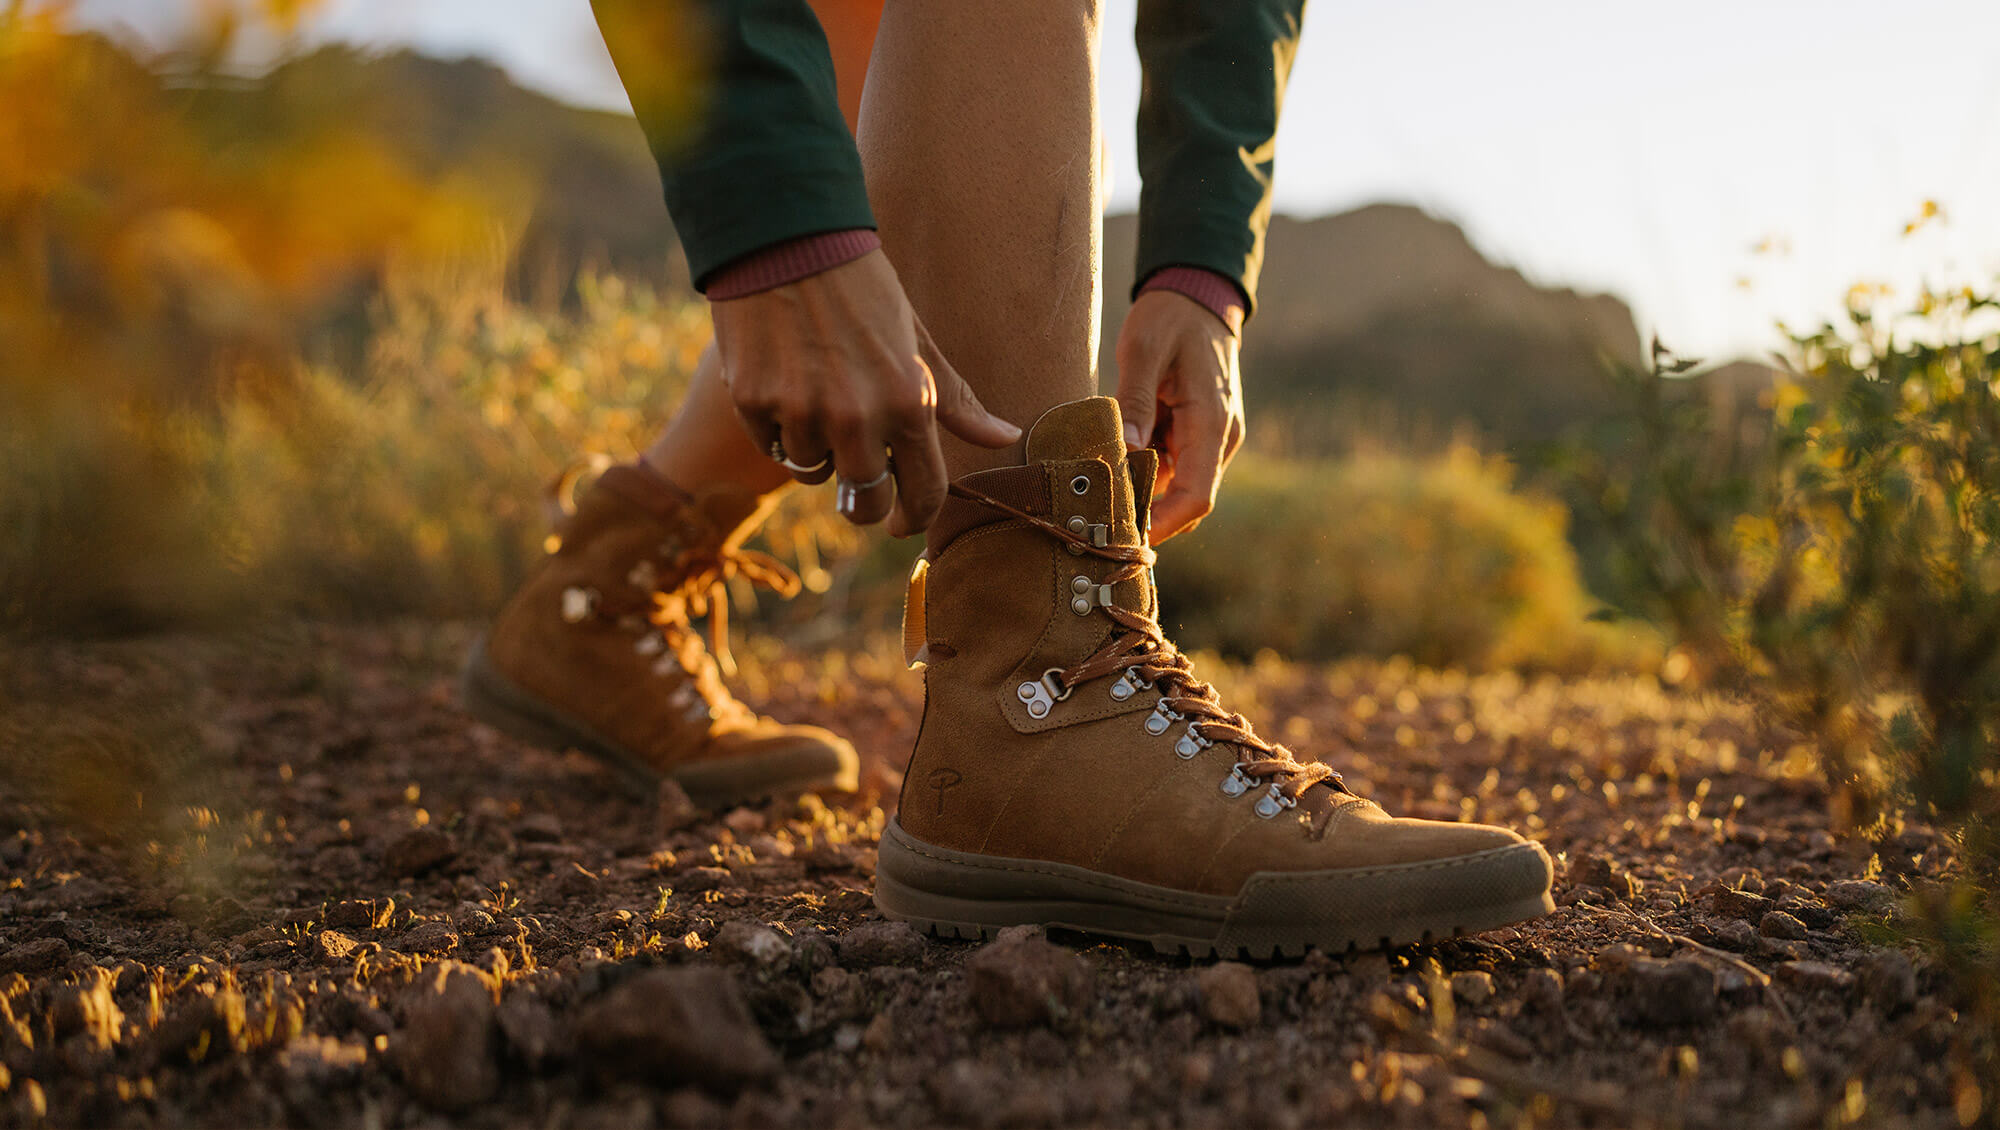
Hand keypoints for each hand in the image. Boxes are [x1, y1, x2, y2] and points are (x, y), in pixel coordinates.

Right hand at [711, 250, 1019, 535]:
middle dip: (862, 499)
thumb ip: (955, 400)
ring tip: (816, 397)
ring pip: (812, 473)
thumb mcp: (916, 341)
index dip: (913, 518)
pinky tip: (783, 384)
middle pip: (862, 503)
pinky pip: (774, 446)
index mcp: (907, 403)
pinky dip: (779, 429)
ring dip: (817, 450)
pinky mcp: (754, 404)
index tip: (901, 523)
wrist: (785, 240)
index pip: (922, 494)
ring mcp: (802, 413)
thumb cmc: (861, 289)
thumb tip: (1006, 438)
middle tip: (857, 478)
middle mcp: (856, 417)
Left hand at [1113, 289, 1244, 541]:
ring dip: (1141, 494)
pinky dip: (1142, 474)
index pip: (1198, 496)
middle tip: (1096, 524)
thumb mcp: (1144, 348)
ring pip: (1176, 488)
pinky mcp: (1194, 434)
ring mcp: (1209, 438)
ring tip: (1094, 496)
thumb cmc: (1170, 317)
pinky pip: (1170, 467)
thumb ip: (1135, 398)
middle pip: (1187, 502)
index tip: (1126, 535)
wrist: (1196, 297)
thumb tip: (1125, 449)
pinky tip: (1108, 467)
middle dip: (1148, 517)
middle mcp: (1219, 438)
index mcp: (1212, 422)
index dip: (1164, 524)